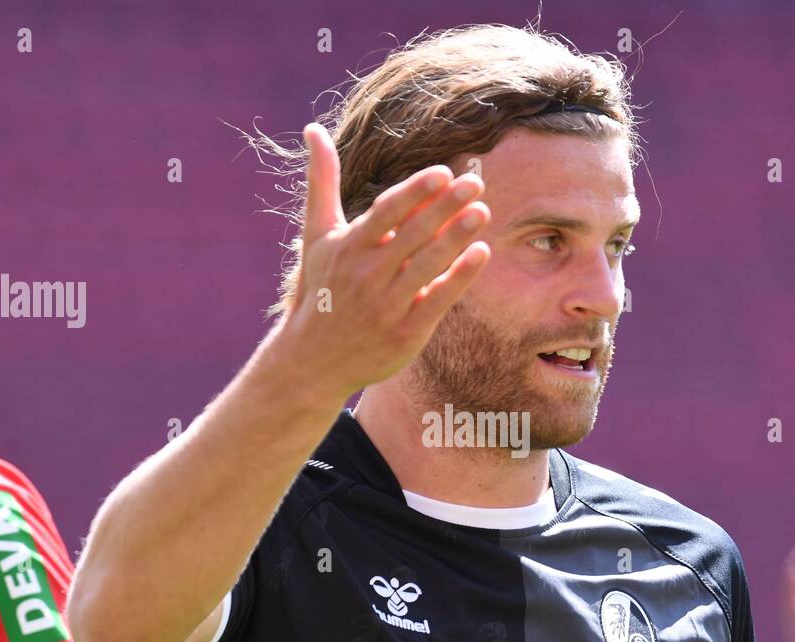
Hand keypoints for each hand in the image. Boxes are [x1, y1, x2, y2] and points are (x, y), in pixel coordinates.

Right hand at [277, 122, 490, 394]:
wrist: (312, 360)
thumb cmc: (320, 289)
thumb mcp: (317, 236)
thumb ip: (322, 182)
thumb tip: (314, 129)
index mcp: (347, 248)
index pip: (386, 213)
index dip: (415, 192)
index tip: (443, 172)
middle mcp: (365, 275)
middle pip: (411, 235)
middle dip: (443, 208)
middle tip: (475, 184)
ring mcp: (385, 306)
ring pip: (426, 266)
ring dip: (455, 237)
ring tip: (482, 212)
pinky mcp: (404, 334)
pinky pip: (437, 301)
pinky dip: (459, 277)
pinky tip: (482, 253)